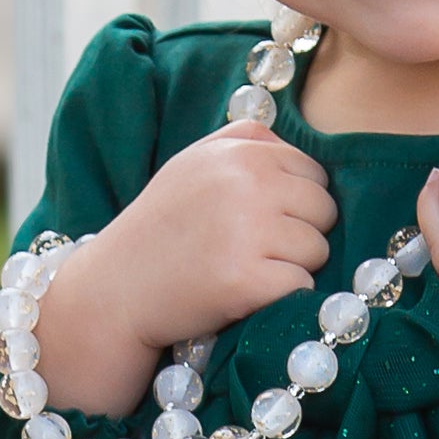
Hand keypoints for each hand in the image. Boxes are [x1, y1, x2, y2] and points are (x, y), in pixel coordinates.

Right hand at [33, 121, 337, 415]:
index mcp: (239, 150)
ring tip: (242, 268)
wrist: (114, 289)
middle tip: (251, 249)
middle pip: (324, 210)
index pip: (315, 174)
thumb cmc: (161, 227)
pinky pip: (302, 286)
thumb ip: (248, 142)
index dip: (295, 204)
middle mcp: (246, 182)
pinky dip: (280, 296)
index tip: (258, 221)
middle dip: (300, 234)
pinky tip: (242, 292)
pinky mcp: (245, 279)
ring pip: (319, 250)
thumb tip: (308, 148)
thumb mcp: (195, 163)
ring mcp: (246, 230)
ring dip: (291, 267)